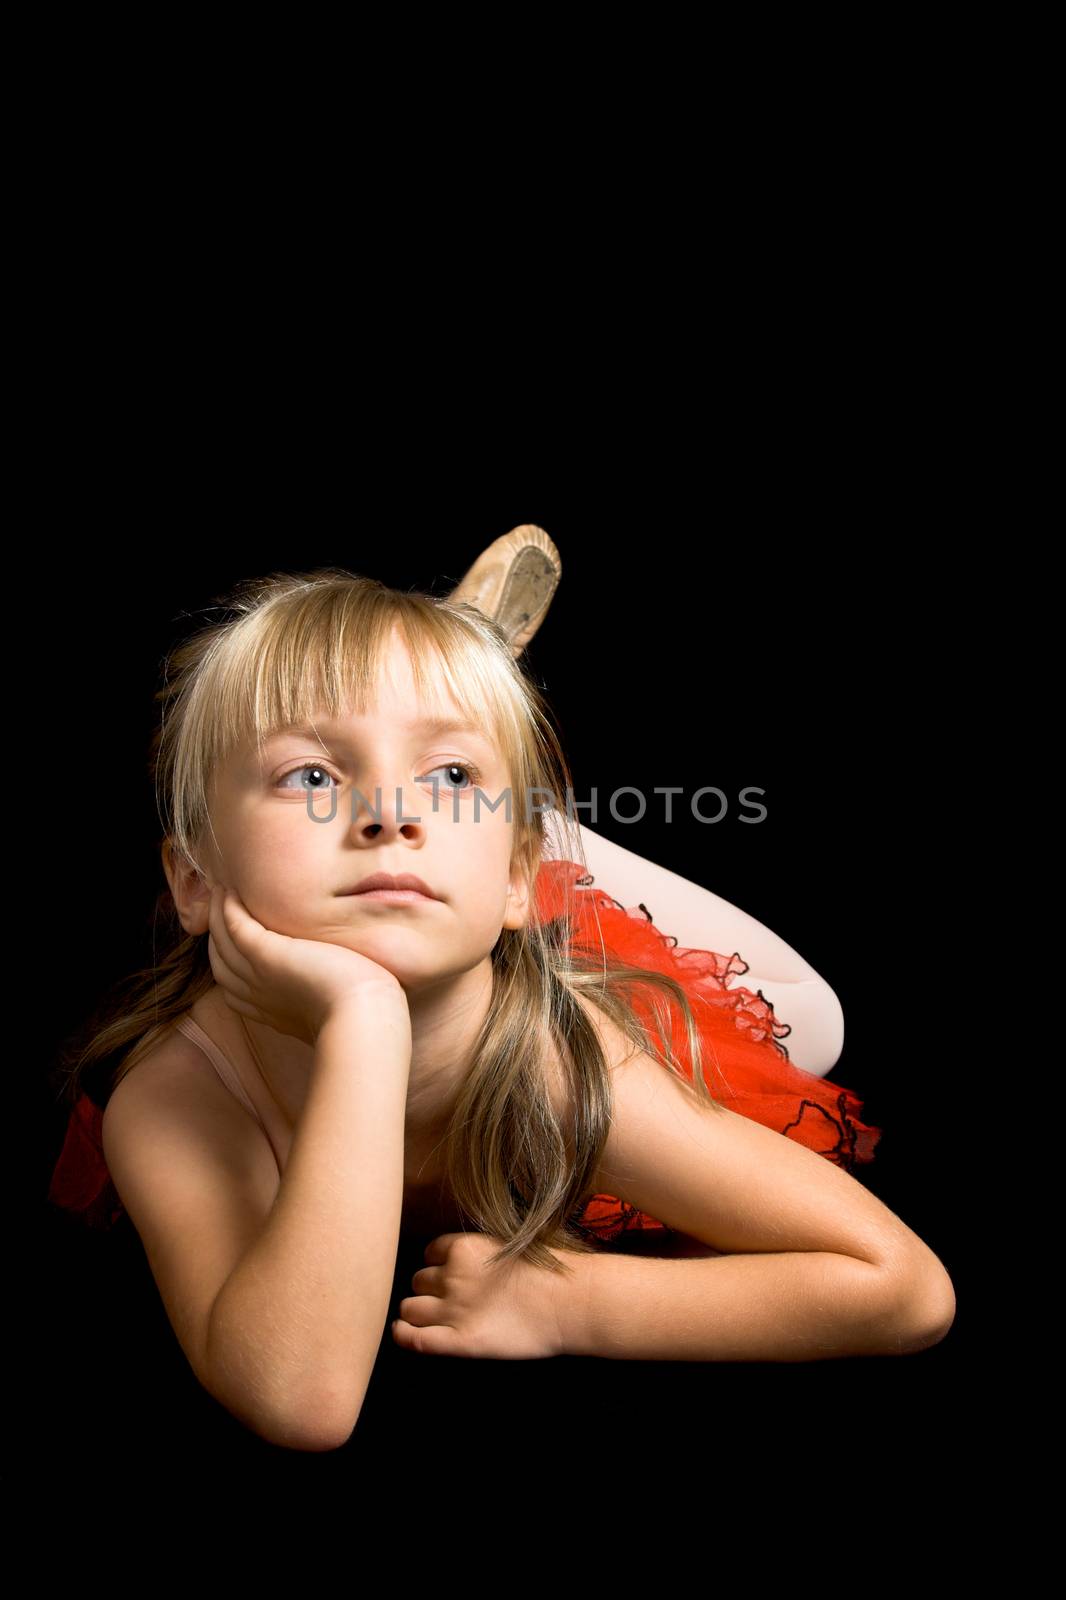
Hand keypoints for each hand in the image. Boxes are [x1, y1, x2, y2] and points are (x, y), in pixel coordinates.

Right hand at [207, 883, 408, 1046]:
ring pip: (222, 942)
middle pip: (221, 961)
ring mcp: (257, 974)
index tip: (234, 936)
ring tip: (221, 891)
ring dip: (217, 915)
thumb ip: (320, 993)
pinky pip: (234, 927)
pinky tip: (229, 893)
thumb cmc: (360, 1012)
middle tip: (221, 906)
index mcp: (269, 1009)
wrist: (361, 1016)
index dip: (228, 958)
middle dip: (217, 934)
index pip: (234, 982)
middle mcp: (256, 994)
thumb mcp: (331, 1004)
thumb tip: (334, 982)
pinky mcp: (266, 954)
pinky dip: (227, 910)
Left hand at [391, 1231, 574, 1359]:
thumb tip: (467, 1260)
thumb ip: (480, 1252)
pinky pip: (414, 1338)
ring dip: (416, 1311)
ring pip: (410, 1306)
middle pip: (418, 1279)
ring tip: (428, 1318)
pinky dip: (403, 1335)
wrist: (570, 1302)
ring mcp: (453, 1309)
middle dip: (428, 1289)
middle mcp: (453, 1276)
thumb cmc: (550, 1273)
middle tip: (447, 1300)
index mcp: (465, 1247)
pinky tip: (402, 1332)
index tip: (447, 1274)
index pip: (431, 1252)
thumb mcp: (510, 1244)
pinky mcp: (459, 1341)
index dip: (436, 1264)